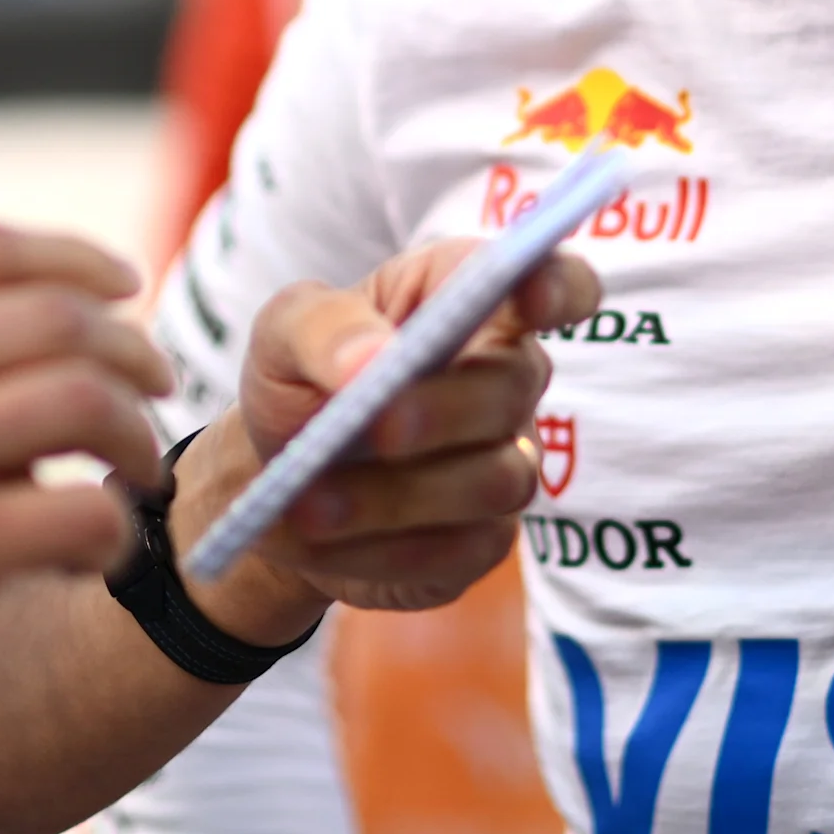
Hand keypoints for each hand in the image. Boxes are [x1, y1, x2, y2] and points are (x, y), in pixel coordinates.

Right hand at [0, 222, 170, 727]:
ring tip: (135, 468)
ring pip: (86, 402)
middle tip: (151, 383)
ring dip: (133, 435)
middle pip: (59, 315)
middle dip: (128, 348)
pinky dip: (110, 531)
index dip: (78, 261)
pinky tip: (95, 548)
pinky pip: (78, 515)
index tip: (118, 288)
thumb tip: (3, 298)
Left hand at [172, 241, 599, 639]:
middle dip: (444, 408)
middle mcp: (505, 378)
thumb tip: (375, 359)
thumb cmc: (300, 380)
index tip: (529, 294)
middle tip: (374, 425)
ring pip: (495, 480)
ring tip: (309, 503)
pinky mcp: (482, 541)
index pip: (556, 282)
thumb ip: (324, 328)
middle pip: (516, 386)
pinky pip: (459, 552)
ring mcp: (504, 463)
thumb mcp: (285, 332)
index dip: (557, 285)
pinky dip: (383, 548)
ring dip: (397, 495)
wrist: (275, 479)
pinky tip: (322, 540)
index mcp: (468, 300)